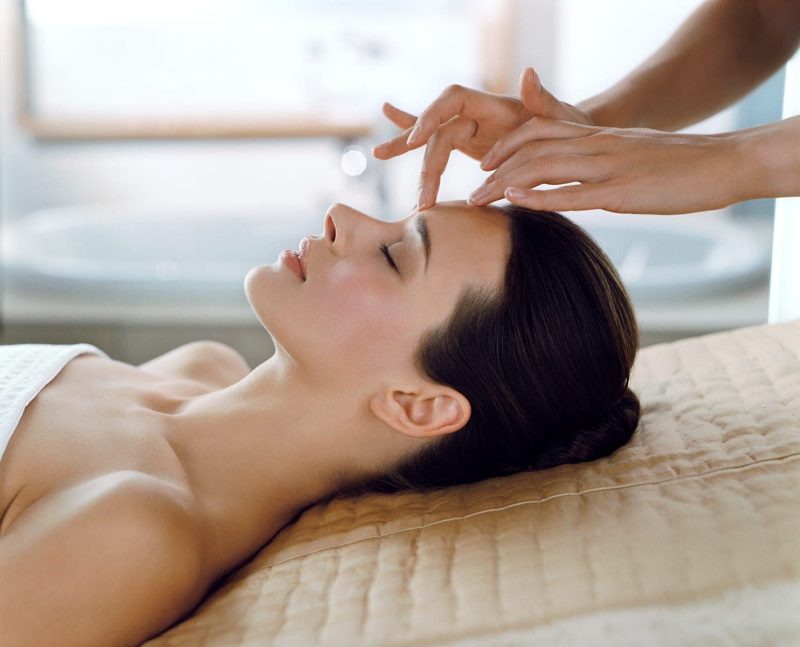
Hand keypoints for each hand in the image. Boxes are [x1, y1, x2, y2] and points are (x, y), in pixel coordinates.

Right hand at [372, 68, 592, 209]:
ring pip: (430, 141)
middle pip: (438, 133)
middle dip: (427, 165)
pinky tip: (382, 147)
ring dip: (406, 152)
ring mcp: (467, 127)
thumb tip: (528, 73)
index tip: (417, 142)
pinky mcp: (464, 141)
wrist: (569, 138)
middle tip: (423, 199)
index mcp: (493, 104)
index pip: (453, 100)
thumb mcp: (561, 118)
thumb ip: (543, 100)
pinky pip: (432, 141)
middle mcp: (475, 113)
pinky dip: (407, 142)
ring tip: (379, 154)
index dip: (432, 117)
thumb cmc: (568, 128)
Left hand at [469, 118, 745, 214]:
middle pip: (531, 150)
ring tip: (478, 200)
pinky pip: (573, 192)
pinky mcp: (622, 191)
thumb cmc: (678, 164)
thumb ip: (601, 162)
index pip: (539, 131)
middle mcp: (596, 146)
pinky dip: (540, 197)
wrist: (724, 162)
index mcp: (598, 137)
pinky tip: (516, 201)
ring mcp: (608, 166)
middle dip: (494, 170)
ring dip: (505, 184)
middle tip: (469, 193)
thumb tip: (578, 181)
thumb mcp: (631, 154)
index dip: (507, 146)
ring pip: (544, 167)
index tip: (484, 165)